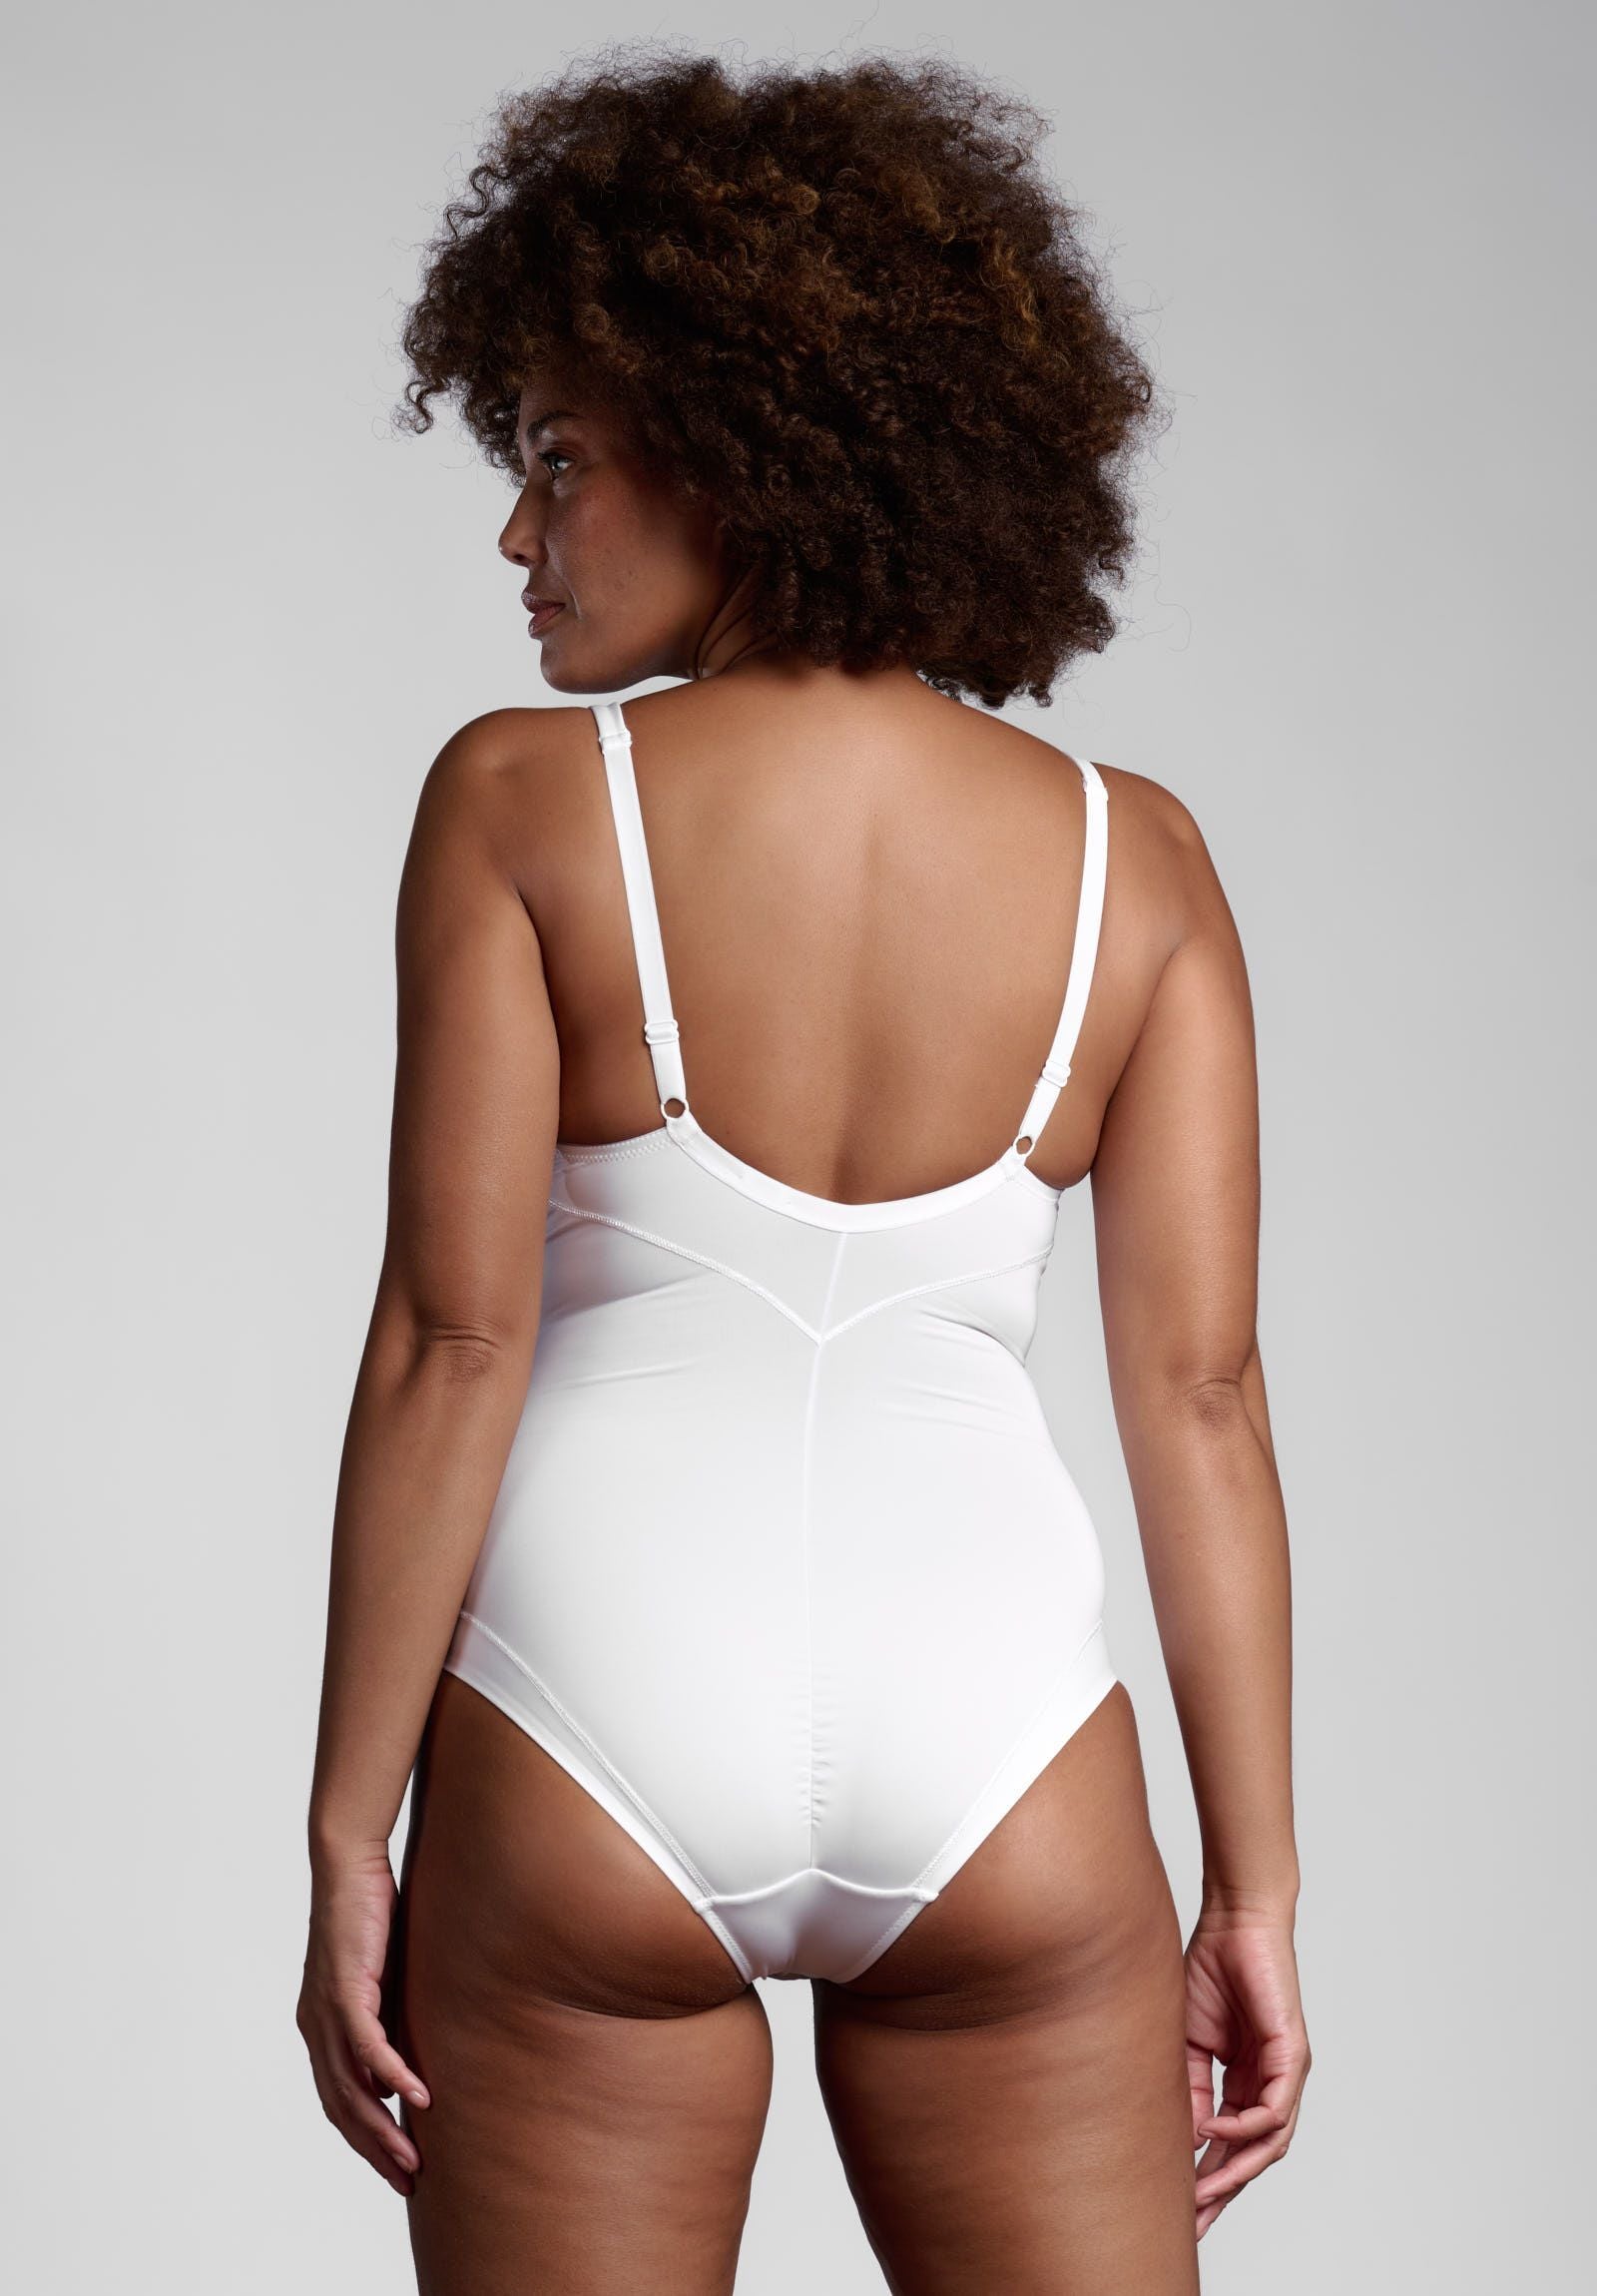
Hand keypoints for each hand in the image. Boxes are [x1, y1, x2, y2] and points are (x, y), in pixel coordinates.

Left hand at [296, 1842, 429, 2195]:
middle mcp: (315, 2027)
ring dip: (383, 2130)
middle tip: (407, 2181)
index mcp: (319, 2027)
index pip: (338, 2101)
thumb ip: (384, 2025)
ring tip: (412, 2158)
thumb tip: (396, 2081)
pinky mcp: (345, 1989)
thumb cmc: (367, 1913)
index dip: (364, 2140)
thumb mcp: (380, 1980)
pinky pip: (368, 2046)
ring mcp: (327, 2010)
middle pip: (341, 2108)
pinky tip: (417, 2099)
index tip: (394, 2168)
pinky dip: (393, 2076)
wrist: (347, 1863)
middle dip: (374, 2151)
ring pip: (351, 2088)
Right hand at [1185, 1904, 1308, 2238]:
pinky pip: (1275, 2108)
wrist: (1235, 1921)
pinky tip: (1215, 2133)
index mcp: (1245, 2081)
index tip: (1181, 2208)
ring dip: (1237, 2171)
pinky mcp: (1293, 2054)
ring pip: (1271, 2142)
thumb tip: (1187, 2137)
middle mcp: (1271, 2083)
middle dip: (1223, 2191)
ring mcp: (1286, 2072)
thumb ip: (1191, 2087)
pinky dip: (1246, 2127)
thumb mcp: (1189, 2040)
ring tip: (1203, 2192)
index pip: (1230, 2143)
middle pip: (1253, 2154)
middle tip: (1196, 2223)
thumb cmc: (1211, 1968)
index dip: (1207, 2176)